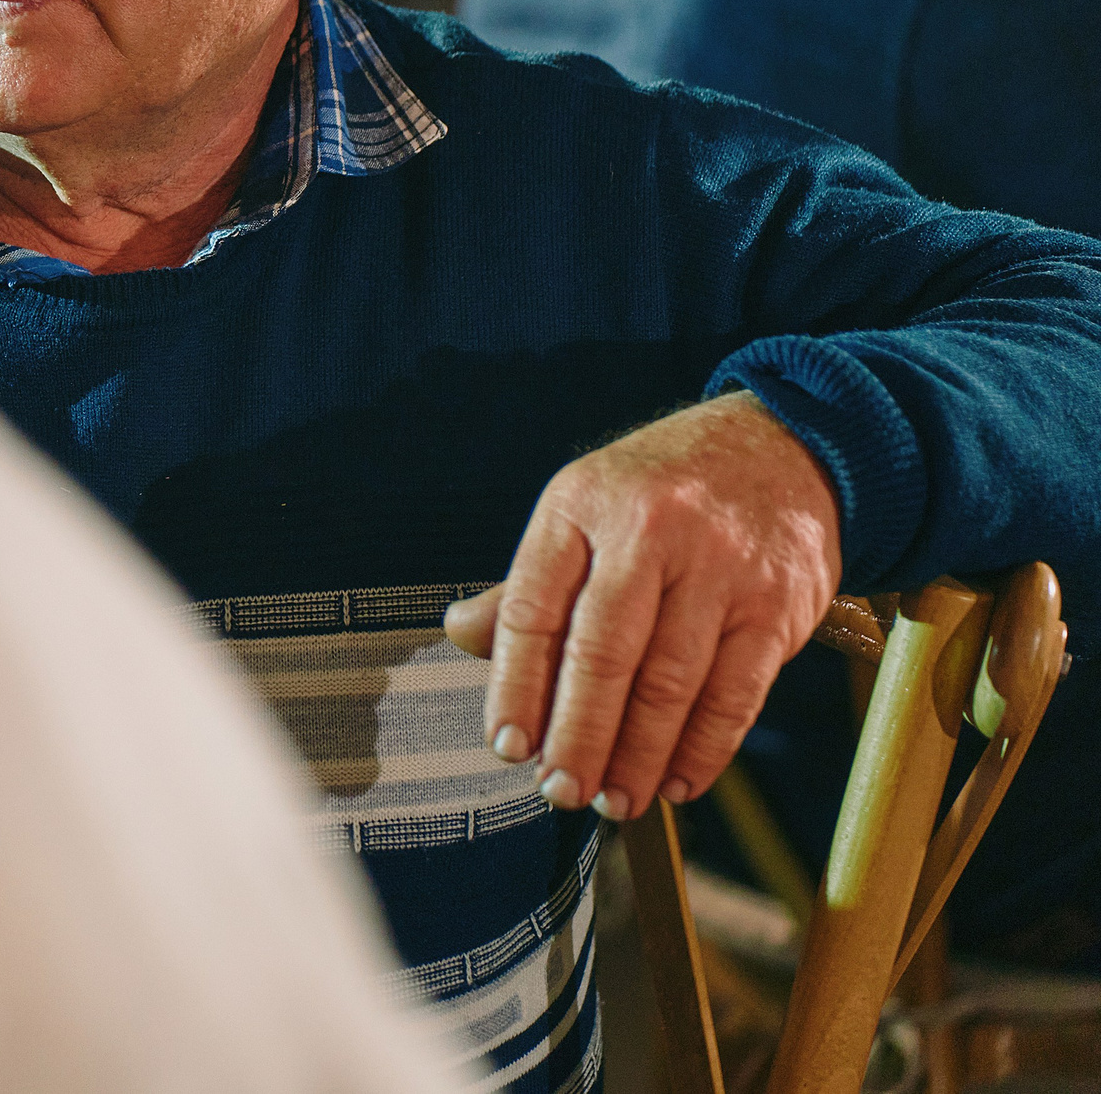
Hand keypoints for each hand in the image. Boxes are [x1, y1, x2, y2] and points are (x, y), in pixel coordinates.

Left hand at [443, 393, 841, 820]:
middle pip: (602, 654)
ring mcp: (720, 567)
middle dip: (578, 736)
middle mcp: (650, 530)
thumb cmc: (664, 490)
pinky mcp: (777, 604)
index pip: (534, 609)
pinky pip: (736, 694)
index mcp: (582, 505)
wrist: (782, 445)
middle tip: (560, 789)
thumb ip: (527, 582)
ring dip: (638, 755)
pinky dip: (704, 750)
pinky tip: (676, 781)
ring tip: (614, 798)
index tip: (508, 745)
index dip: (515, 687)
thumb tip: (461, 636)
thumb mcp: (583, 508)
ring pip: (670, 683)